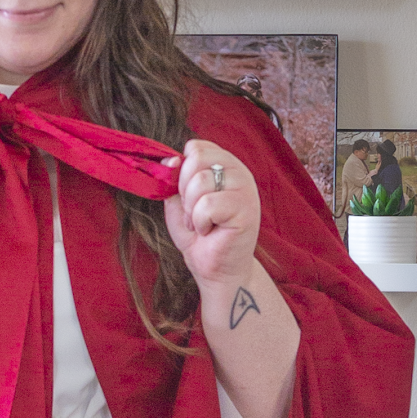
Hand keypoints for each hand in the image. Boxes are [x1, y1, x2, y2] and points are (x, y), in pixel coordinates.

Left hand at [161, 139, 261, 293]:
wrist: (215, 270)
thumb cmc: (199, 236)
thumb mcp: (178, 203)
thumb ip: (174, 179)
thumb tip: (169, 160)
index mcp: (225, 165)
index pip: (197, 147)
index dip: (182, 173)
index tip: (187, 197)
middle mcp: (239, 171)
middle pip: (197, 159)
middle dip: (185, 191)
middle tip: (194, 213)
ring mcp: (246, 189)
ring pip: (200, 182)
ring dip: (192, 210)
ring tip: (202, 224)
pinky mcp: (246, 209)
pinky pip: (208, 205)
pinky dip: (200, 222)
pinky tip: (209, 231)